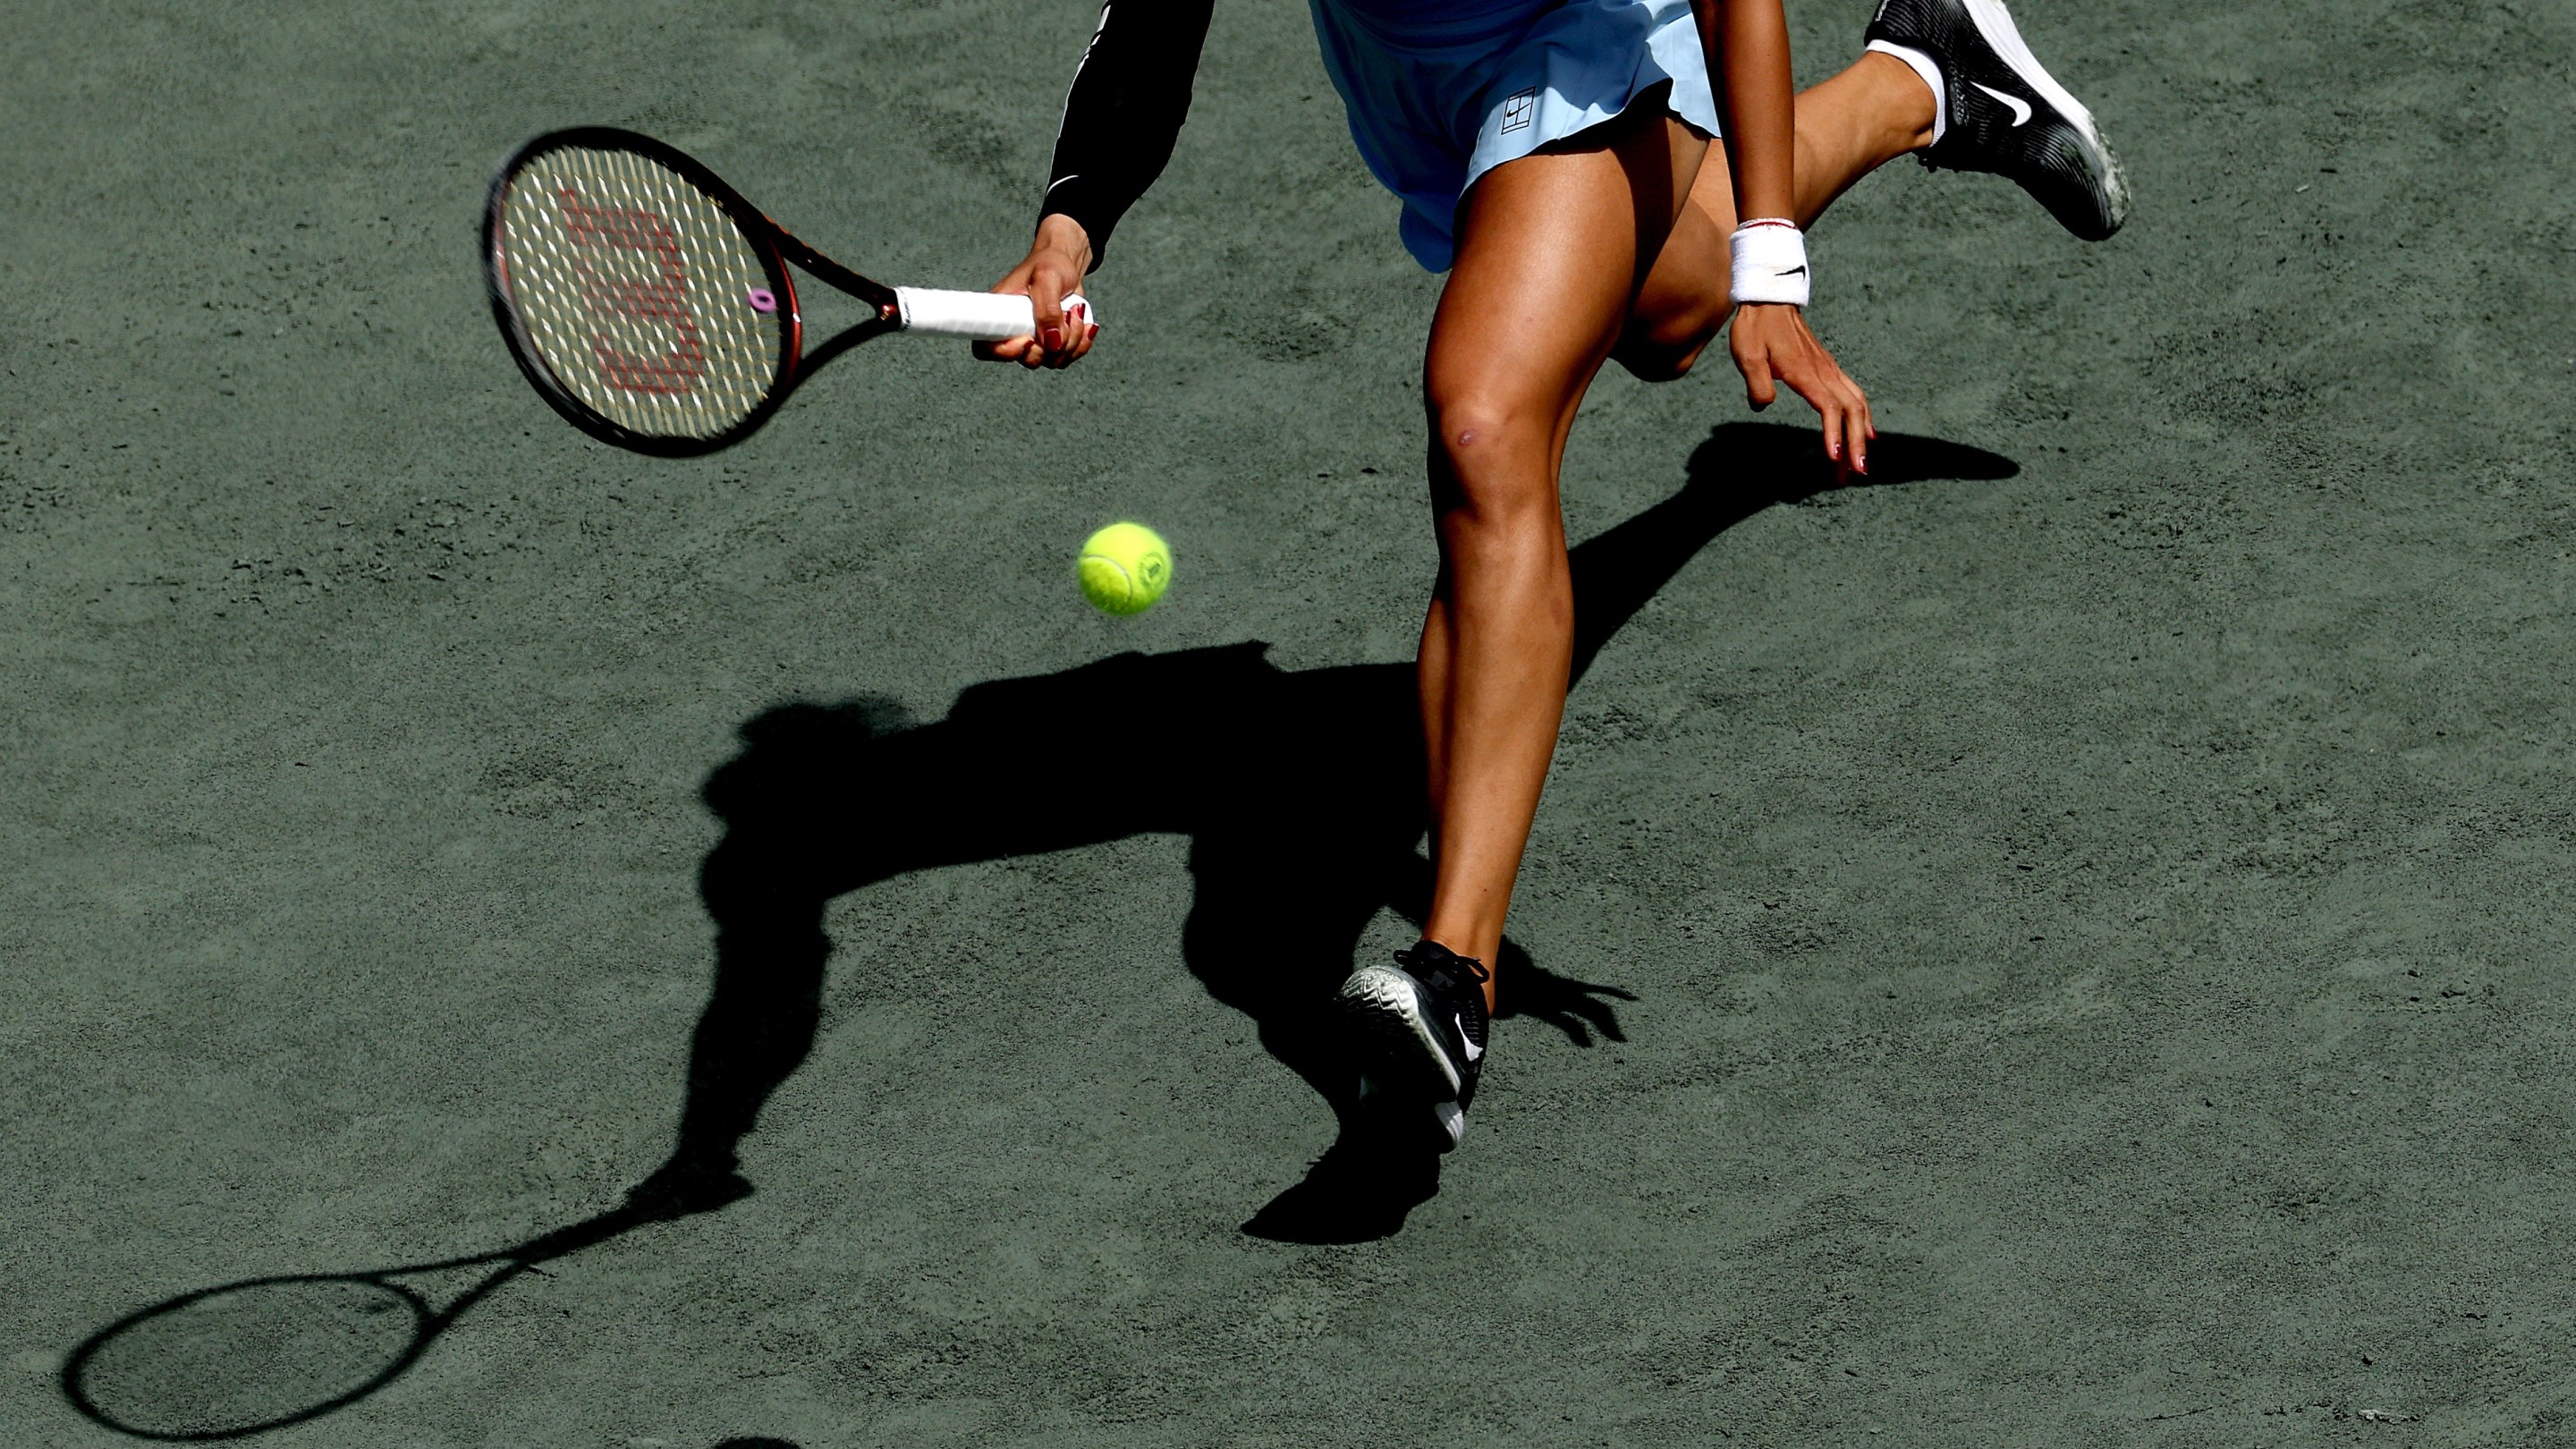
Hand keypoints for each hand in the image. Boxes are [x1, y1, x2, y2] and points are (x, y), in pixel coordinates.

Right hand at [976, 213, 1098, 369]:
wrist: (1066, 265)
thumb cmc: (1049, 263)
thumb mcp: (1046, 278)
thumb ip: (1047, 310)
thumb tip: (1052, 343)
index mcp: (999, 314)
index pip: (987, 348)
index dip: (1007, 352)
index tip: (1029, 339)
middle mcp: (1014, 332)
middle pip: (1029, 359)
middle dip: (1053, 343)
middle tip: (1065, 314)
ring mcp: (1035, 341)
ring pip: (1053, 360)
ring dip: (1072, 340)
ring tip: (1075, 311)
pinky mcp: (1053, 344)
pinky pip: (1068, 357)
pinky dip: (1081, 343)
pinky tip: (1084, 323)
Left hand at [1729, 302, 1872, 480]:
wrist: (1769, 301)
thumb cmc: (1755, 329)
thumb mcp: (1747, 356)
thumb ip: (1757, 383)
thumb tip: (1763, 406)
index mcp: (1805, 374)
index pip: (1828, 408)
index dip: (1834, 434)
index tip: (1834, 458)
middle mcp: (1824, 373)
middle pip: (1851, 412)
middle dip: (1856, 445)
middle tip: (1855, 475)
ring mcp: (1830, 371)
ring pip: (1857, 405)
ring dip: (1862, 435)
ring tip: (1860, 463)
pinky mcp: (1829, 369)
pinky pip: (1854, 395)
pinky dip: (1863, 417)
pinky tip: (1865, 433)